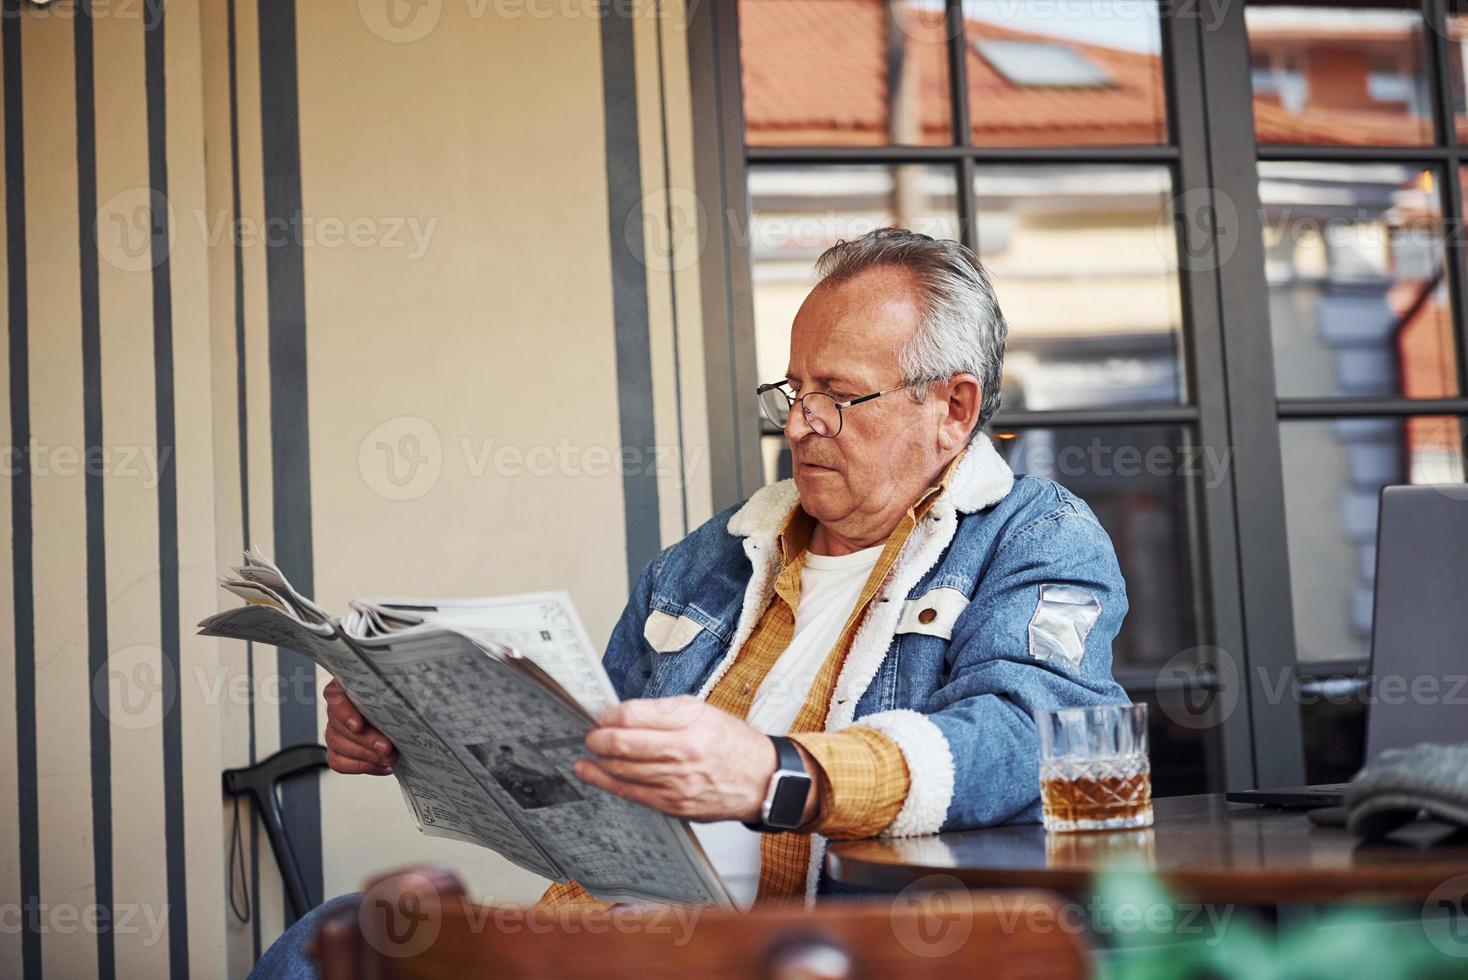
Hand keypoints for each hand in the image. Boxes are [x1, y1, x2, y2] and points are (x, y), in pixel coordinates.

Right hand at [323, 678, 397, 774]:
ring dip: (366, 755)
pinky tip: (382, 765)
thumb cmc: (397, 699)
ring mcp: (335, 730)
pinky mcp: (337, 750)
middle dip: (365, 740)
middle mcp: (337, 708)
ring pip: (337, 745)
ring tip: (388, 758)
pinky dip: (363, 766)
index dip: (344, 712)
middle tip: (386, 748)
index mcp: (347, 687)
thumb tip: (408, 697)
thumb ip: (396, 691)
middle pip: (338, 726)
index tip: (358, 725)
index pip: (334, 695)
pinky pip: (339, 762)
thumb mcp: (398, 689)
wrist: (402, 717)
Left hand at [575, 696, 818, 823]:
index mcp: (691, 723)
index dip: (609, 715)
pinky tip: (593, 774)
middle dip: (596, 738)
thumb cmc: (732, 742)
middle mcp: (683, 753)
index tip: (602, 715)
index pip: (634, 715)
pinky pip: (631, 794)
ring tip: (588, 753)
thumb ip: (664, 712)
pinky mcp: (673, 805)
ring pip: (620, 771)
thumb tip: (623, 714)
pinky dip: (606, 782)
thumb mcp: (704, 711)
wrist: (761, 780)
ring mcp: (677, 783)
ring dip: (596, 761)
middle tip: (590, 734)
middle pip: (622, 745)